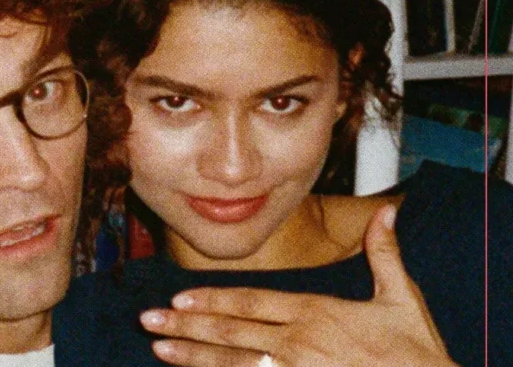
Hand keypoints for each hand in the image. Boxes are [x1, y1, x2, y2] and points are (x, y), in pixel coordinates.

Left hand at [139, 205, 457, 366]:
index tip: (178, 299)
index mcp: (315, 312)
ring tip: (159, 350)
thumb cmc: (416, 351)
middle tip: (148, 321)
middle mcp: (297, 343)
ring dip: (193, 357)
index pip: (251, 302)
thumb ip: (385, 253)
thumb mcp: (401, 297)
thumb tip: (389, 211)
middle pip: (231, 333)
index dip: (212, 300)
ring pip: (234, 364)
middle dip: (186, 326)